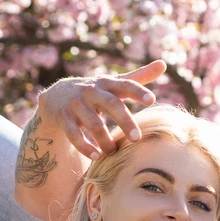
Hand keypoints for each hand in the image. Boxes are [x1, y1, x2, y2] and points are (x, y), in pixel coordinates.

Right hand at [37, 61, 166, 158]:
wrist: (56, 97)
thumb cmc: (95, 92)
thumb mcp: (114, 83)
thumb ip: (138, 77)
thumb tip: (163, 64)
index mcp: (107, 83)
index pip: (125, 85)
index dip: (138, 91)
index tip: (152, 100)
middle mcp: (91, 91)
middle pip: (111, 104)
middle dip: (125, 121)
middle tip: (137, 138)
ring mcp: (75, 104)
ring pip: (92, 123)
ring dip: (105, 139)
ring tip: (113, 152)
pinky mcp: (63, 118)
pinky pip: (74, 134)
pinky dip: (85, 146)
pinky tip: (96, 156)